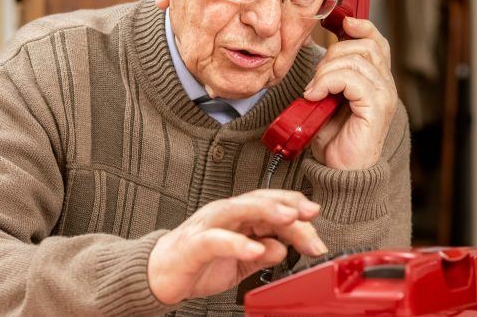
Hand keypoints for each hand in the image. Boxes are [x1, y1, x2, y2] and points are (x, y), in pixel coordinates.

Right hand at [147, 189, 326, 304]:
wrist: (159, 274)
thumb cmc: (200, 262)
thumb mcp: (241, 260)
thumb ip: (263, 253)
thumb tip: (283, 249)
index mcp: (239, 216)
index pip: (272, 205)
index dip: (296, 209)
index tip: (317, 222)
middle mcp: (226, 214)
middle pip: (260, 201)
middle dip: (288, 204)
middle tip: (311, 214)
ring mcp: (209, 225)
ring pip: (240, 209)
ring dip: (267, 211)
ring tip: (289, 218)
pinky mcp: (194, 244)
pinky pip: (217, 240)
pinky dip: (238, 244)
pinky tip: (257, 250)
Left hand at [303, 17, 397, 169]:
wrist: (340, 172)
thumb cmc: (334, 139)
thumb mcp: (328, 98)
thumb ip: (330, 74)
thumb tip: (319, 50)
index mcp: (376, 80)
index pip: (376, 40)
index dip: (360, 26)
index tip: (340, 23)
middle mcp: (385, 84)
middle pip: (364, 44)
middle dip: (332, 54)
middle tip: (316, 80)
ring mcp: (384, 95)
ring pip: (354, 59)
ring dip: (325, 72)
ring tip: (314, 92)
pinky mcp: (376, 106)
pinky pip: (351, 78)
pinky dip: (327, 82)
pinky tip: (316, 96)